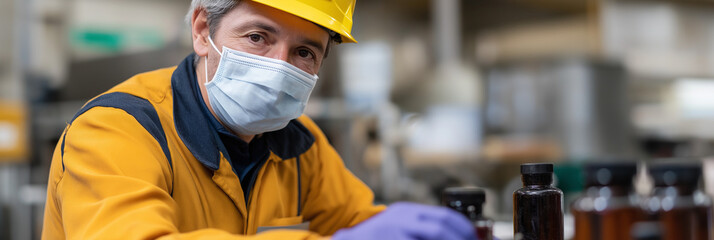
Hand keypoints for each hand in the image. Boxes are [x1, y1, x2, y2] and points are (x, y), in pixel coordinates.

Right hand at [332, 202, 476, 239]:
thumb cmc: (377, 238)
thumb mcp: (398, 226)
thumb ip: (420, 228)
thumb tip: (452, 234)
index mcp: (407, 212)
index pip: (444, 216)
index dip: (463, 229)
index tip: (473, 239)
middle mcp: (402, 218)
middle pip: (440, 226)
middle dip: (460, 238)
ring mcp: (395, 230)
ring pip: (433, 234)